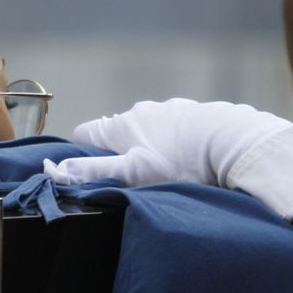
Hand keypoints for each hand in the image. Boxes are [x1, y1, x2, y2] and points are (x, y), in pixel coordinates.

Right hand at [46, 98, 292, 188]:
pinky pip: (181, 130)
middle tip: (134, 182)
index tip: (89, 174)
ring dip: (154, 149)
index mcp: (122, 125)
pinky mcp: (200, 114)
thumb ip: (93, 172)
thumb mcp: (133, 173)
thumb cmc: (182, 162)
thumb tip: (55, 170)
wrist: (237, 143)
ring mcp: (174, 110)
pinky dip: (181, 144)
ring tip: (171, 175)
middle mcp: (143, 111)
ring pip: (151, 131)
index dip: (81, 154)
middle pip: (119, 134)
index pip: (84, 134)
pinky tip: (196, 161)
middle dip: (121, 155)